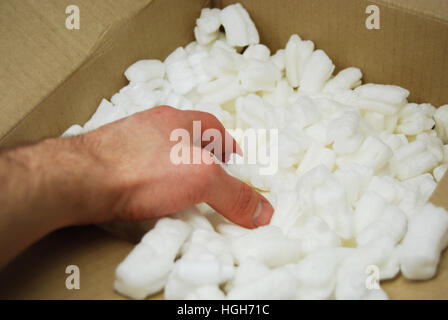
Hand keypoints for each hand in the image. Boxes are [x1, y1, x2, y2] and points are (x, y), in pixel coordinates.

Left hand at [63, 105, 273, 227]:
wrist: (80, 178)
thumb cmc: (141, 168)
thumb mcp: (201, 180)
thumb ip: (234, 194)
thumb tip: (264, 212)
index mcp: (178, 120)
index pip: (212, 126)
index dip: (227, 142)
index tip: (235, 158)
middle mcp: (152, 124)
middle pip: (185, 133)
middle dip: (201, 150)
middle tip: (211, 171)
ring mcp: (128, 139)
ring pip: (160, 146)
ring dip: (175, 161)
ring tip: (183, 182)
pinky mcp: (109, 158)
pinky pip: (139, 163)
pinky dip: (151, 174)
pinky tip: (151, 191)